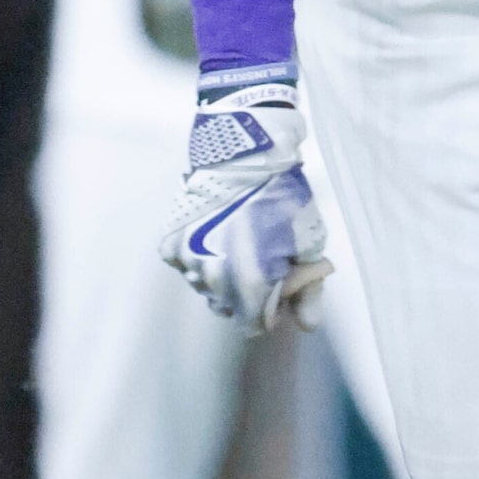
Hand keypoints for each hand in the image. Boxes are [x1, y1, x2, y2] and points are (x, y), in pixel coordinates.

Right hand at [160, 62, 332, 334]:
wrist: (245, 153)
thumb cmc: (282, 197)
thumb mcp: (308, 243)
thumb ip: (307, 290)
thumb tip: (307, 325)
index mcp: (249, 286)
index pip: (253, 325)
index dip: (268, 309)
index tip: (276, 283)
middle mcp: (212, 280)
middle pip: (227, 307)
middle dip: (245, 293)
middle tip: (258, 257)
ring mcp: (187, 261)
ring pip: (204, 287)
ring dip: (220, 274)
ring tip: (236, 240)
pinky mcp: (170, 243)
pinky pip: (184, 264)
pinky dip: (197, 254)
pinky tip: (214, 231)